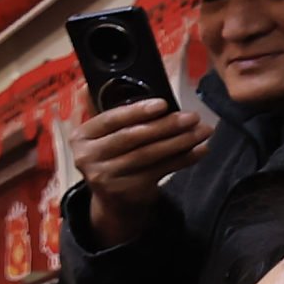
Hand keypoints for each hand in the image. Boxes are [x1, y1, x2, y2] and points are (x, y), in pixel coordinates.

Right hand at [69, 98, 210, 246]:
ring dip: (181, 141)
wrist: (113, 201)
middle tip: (193, 117)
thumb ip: (105, 112)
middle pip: (132, 137)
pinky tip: (199, 150)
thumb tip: (94, 83)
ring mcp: (106, 177)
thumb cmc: (113, 157)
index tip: (164, 104)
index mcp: (81, 137)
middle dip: (166, 125)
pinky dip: (183, 159)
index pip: (110, 119)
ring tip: (203, 131)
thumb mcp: (103, 135)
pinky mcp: (126, 192)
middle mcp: (87, 157)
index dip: (137, 111)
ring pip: (149, 154)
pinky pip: (160, 170)